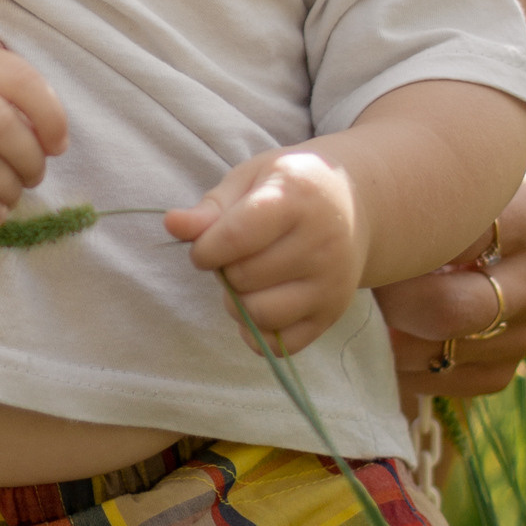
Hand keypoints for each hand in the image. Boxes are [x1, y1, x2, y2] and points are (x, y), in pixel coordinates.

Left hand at [166, 146, 362, 352]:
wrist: (353, 203)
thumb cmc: (290, 188)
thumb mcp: (251, 180)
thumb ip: (211, 207)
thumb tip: (172, 224)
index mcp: (296, 199)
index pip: (234, 238)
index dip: (204, 249)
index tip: (204, 245)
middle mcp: (321, 243)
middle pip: (243, 278)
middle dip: (224, 271)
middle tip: (234, 258)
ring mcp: (331, 283)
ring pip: (260, 315)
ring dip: (238, 304)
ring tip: (246, 281)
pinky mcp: (333, 314)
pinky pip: (282, 345)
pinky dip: (260, 332)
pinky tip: (262, 303)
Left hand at [376, 169, 525, 405]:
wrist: (511, 235)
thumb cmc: (461, 198)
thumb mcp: (454, 176)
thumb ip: (419, 188)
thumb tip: (347, 214)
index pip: (461, 239)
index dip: (405, 246)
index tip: (368, 238)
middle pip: (452, 309)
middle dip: (392, 304)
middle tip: (359, 286)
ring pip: (445, 353)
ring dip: (391, 341)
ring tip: (363, 313)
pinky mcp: (508, 369)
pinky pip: (449, 383)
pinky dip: (407, 370)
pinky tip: (386, 342)